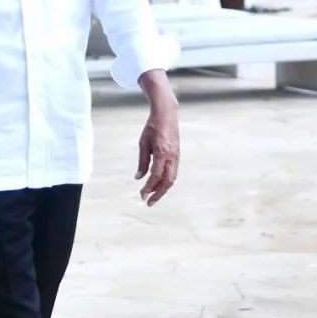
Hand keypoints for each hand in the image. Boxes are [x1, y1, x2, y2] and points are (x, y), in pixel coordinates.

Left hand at [136, 80, 179, 206]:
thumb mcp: (143, 144)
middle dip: (158, 194)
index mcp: (162, 153)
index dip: (148, 188)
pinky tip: (158, 184)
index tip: (141, 195)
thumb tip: (138, 178)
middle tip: (148, 203)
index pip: (155, 176)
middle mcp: (172, 157)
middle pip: (167, 182)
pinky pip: (173, 172)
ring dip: (162, 189)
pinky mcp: (177, 155)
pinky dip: (166, 181)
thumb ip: (142, 162)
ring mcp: (176, 156)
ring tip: (152, 196)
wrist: (167, 114)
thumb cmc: (152, 127)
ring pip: (172, 178)